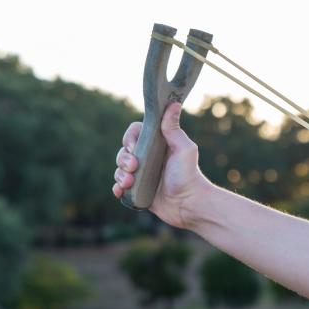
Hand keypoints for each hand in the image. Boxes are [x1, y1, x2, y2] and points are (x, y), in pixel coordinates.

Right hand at [112, 102, 212, 229]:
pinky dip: (118, 188)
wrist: (190, 205)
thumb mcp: (184, 149)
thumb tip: (174, 104)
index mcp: (156, 145)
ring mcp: (142, 175)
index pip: (134, 134)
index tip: (134, 147)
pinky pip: (120, 187)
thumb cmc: (190, 175)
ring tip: (130, 182)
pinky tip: (122, 190)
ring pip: (119, 170)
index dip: (130, 138)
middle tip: (134, 166)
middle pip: (123, 152)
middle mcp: (147, 159)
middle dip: (123, 159)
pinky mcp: (138, 191)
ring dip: (120, 174)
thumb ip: (174, 129)